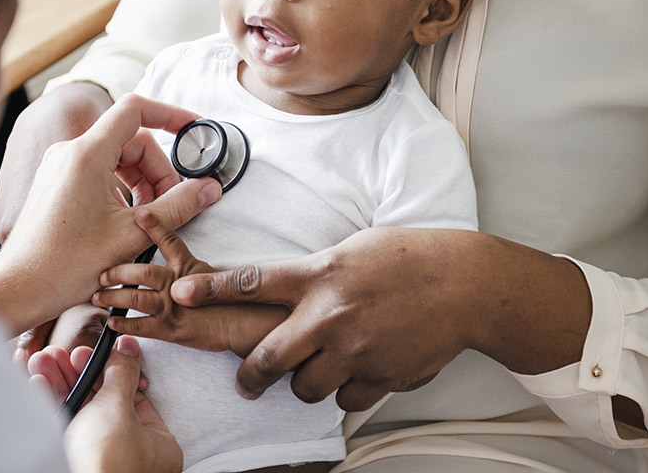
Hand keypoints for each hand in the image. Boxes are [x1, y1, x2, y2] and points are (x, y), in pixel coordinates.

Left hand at [0, 93, 223, 335]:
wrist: (18, 288)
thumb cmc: (65, 266)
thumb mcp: (133, 236)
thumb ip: (177, 207)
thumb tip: (210, 188)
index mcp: (87, 155)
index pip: (136, 110)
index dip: (170, 114)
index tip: (194, 128)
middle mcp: (70, 152)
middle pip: (132, 140)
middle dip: (159, 170)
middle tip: (173, 204)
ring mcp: (61, 166)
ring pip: (118, 157)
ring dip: (143, 181)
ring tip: (152, 217)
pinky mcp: (58, 182)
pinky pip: (101, 171)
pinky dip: (123, 188)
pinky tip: (128, 221)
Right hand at [32, 336, 182, 472]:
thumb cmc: (105, 461)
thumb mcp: (118, 407)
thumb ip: (122, 374)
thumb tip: (129, 347)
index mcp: (157, 446)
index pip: (135, 398)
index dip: (112, 371)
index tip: (94, 353)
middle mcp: (129, 454)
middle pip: (103, 402)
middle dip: (77, 374)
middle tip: (60, 354)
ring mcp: (99, 460)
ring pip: (80, 413)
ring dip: (59, 383)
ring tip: (41, 362)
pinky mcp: (72, 462)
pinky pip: (63, 428)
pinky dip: (50, 405)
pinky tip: (37, 382)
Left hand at [93, 209, 287, 356]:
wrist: (246, 326)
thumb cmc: (235, 302)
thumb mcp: (213, 274)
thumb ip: (192, 266)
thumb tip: (176, 262)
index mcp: (188, 266)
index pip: (169, 239)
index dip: (153, 224)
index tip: (139, 212)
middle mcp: (178, 284)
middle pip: (141, 272)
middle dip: (118, 271)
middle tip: (103, 272)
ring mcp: (173, 306)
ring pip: (135, 298)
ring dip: (114, 297)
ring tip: (99, 296)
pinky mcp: (170, 329)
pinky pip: (140, 325)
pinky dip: (124, 325)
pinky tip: (113, 324)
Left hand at [169, 227, 590, 411]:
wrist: (466, 284)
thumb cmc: (413, 257)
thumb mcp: (355, 249)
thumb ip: (320, 273)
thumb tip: (297, 291)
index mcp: (320, 274)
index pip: (251, 282)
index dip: (210, 290)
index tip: (182, 294)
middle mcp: (329, 314)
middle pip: (267, 357)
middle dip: (249, 375)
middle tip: (245, 381)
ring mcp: (354, 350)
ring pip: (306, 387)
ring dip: (307, 381)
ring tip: (322, 368)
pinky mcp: (378, 375)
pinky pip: (347, 398)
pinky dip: (349, 390)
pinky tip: (362, 371)